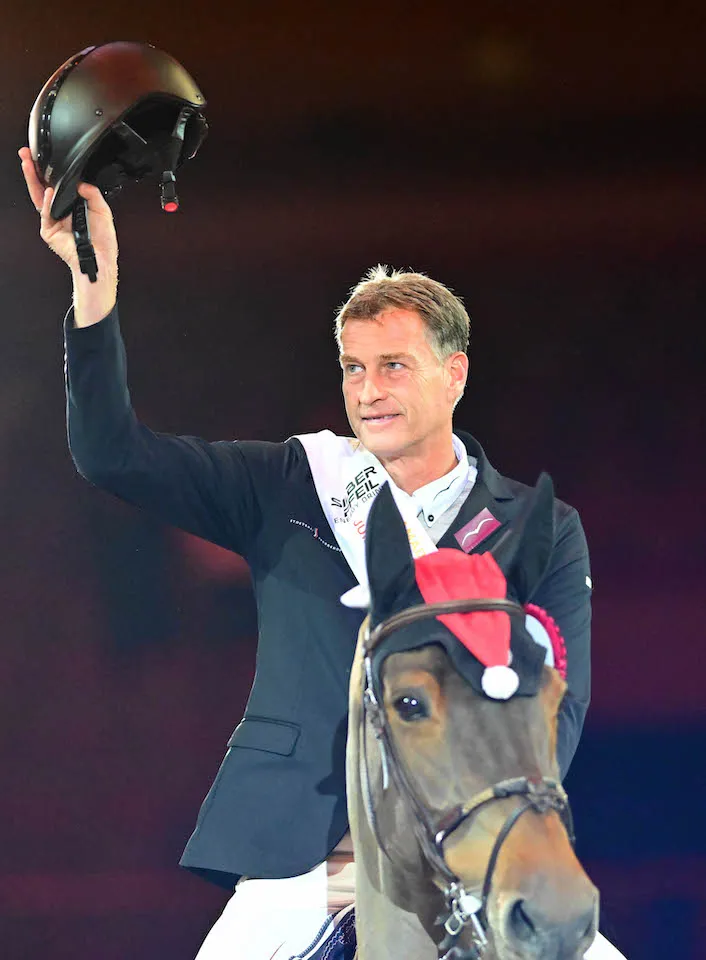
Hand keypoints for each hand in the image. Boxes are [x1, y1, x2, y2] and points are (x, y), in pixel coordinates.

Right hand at [19, 147, 118, 325]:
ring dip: (32, 180)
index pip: (58, 184)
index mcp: (72, 205)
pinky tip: (48, 192)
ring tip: (28, 166)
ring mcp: (53, 221)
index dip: (50, 172)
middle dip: (33, 170)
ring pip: (39, 197)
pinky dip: (47, 202)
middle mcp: (60, 211)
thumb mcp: (103, 211)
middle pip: (42, 187)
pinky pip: (46, 213)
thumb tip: (80, 183)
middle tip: (27, 156)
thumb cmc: (102, 242)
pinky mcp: (49, 231)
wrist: (100, 260)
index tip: (45, 158)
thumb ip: (92, 193)